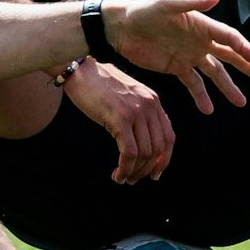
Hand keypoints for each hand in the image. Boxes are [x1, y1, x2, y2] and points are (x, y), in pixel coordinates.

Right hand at [63, 59, 175, 183]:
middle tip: (133, 180)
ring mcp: (137, 111)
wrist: (80, 69)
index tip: (154, 174)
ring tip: (123, 178)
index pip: (169, 136)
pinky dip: (125, 169)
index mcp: (154, 101)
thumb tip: (140, 146)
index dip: (164, 159)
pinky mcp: (121, 118)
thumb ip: (137, 115)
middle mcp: (150, 105)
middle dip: (147, 169)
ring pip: (144, 153)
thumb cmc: (98, 86)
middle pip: (158, 148)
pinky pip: (129, 153)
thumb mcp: (126, 98)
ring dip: (134, 172)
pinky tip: (117, 174)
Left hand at [104, 0, 249, 111]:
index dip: (245, 47)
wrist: (121, 27)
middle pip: (230, 56)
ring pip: (215, 73)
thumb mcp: (167, 4)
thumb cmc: (145, 11)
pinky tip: (208, 110)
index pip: (229, 37)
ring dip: (228, 87)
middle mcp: (201, 40)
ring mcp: (190, 55)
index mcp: (202, 25)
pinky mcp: (177, 68)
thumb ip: (191, 2)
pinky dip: (201, 97)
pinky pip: (193, 84)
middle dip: (249, 68)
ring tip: (242, 103)